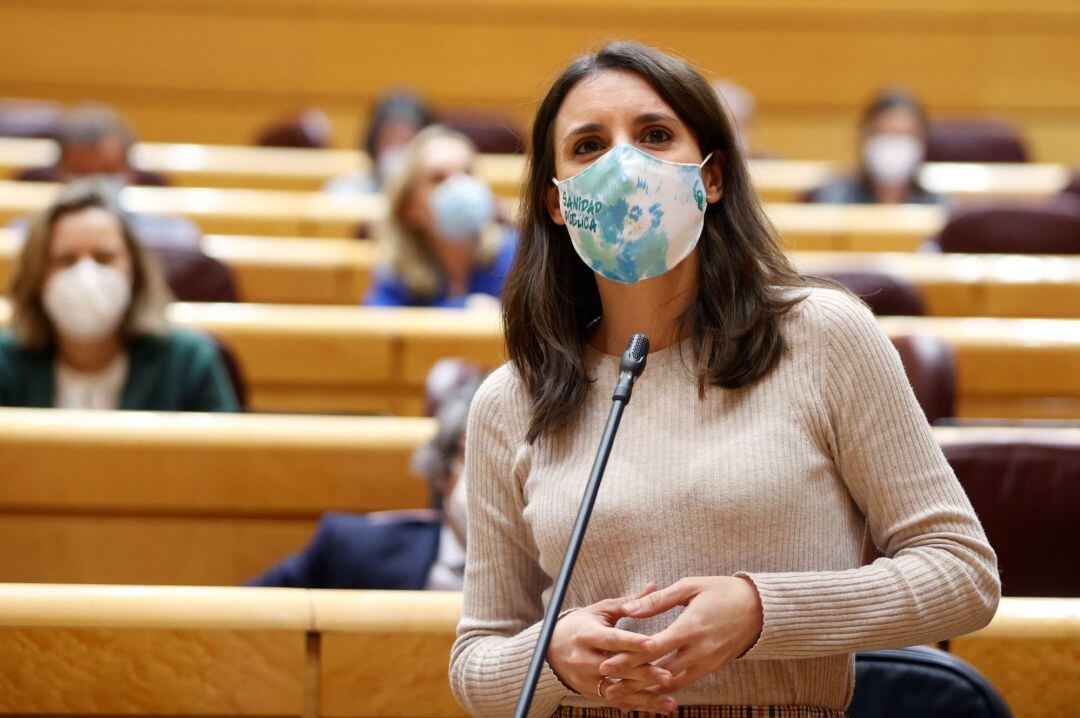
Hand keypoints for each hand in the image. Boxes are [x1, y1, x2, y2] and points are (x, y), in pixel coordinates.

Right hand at [547, 584, 677, 712]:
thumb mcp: (600, 610)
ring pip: (619, 691)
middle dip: (644, 674)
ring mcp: (586, 679)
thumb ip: (628, 603)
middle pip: (617, 668)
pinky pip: (616, 701)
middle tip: (669, 677)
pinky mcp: (590, 693)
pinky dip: (637, 704)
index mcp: (587, 634)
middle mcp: (584, 659)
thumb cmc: (581, 624)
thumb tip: (654, 586)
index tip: (654, 645)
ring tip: (670, 703)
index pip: (612, 639)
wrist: (549, 648)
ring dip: (645, 697)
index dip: (632, 642)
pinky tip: (657, 707)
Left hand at [599, 576, 763, 697]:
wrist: (759, 608)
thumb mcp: (689, 587)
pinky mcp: (713, 667)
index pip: (654, 648)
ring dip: (648, 691)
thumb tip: (629, 609)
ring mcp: (708, 662)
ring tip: (624, 696)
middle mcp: (700, 650)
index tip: (607, 665)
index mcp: (691, 627)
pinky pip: (686, 683)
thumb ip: (657, 600)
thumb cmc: (721, 592)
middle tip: (608, 687)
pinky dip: (666, 689)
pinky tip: (650, 693)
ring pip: (673, 683)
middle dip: (633, 681)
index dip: (628, 658)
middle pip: (660, 672)